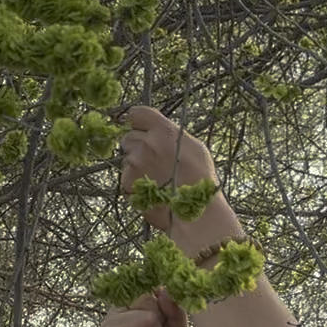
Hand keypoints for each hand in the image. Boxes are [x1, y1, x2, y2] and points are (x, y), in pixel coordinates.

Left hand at [119, 105, 218, 229]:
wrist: (196, 212)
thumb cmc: (200, 180)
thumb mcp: (194, 147)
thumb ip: (171, 135)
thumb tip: (157, 130)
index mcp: (164, 131)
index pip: (137, 113)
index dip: (137, 121)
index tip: (138, 127)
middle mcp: (146, 143)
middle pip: (128, 137)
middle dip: (136, 147)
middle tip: (153, 161)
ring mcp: (135, 163)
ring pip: (127, 159)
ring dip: (136, 167)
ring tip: (157, 179)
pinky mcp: (127, 181)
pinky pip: (126, 178)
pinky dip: (134, 184)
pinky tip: (151, 190)